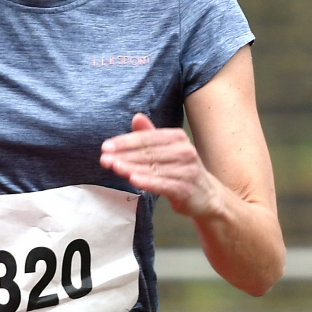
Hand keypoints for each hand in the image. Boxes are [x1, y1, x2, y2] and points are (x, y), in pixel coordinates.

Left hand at [100, 114, 221, 217]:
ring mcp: (186, 170)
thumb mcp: (168, 149)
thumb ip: (150, 135)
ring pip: (153, 168)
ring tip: (114, 167)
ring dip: (132, 168)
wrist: (207, 195)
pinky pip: (163, 184)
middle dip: (124, 155)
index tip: (105, 147)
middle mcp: (183, 151)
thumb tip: (136, 116)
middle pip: (148, 153)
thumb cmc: (182, 170)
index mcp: (177, 138)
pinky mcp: (186, 189)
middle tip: (104, 159)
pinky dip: (148, 182)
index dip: (125, 142)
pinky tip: (133, 180)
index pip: (147, 138)